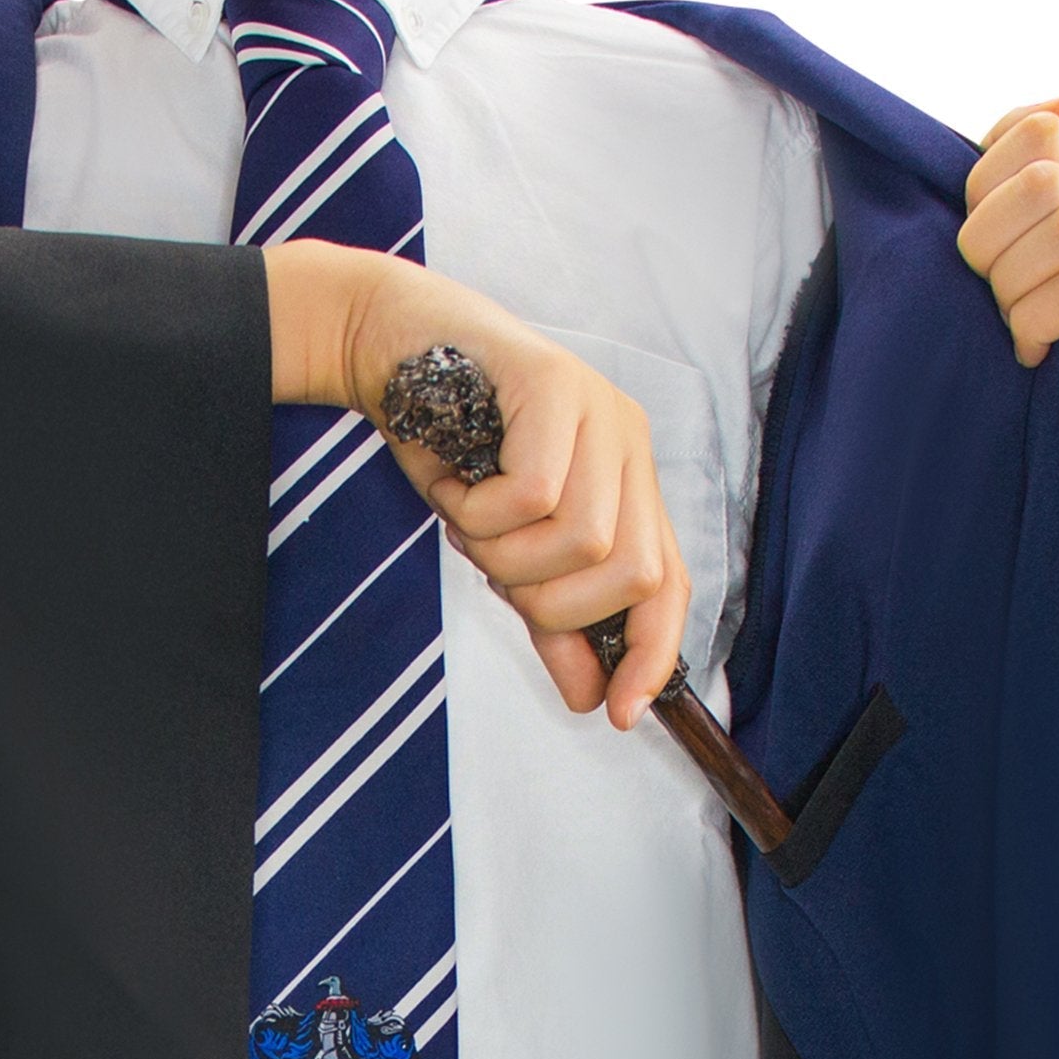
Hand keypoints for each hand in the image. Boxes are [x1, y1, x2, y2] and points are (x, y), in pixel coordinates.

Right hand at [261, 239, 686, 728]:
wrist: (389, 344)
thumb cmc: (447, 444)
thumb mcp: (504, 549)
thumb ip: (549, 620)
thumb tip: (591, 699)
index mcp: (627, 483)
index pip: (670, 585)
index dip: (651, 655)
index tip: (615, 713)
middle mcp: (628, 445)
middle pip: (633, 574)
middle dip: (554, 605)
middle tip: (493, 574)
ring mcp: (599, 411)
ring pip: (583, 540)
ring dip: (507, 557)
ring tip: (466, 522)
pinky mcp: (557, 384)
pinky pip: (534, 496)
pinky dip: (480, 513)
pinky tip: (455, 486)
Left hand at [958, 99, 1058, 427]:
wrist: (992, 452)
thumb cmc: (980, 348)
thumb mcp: (980, 255)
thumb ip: (1007, 175)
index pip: (1043, 132)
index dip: (984, 181)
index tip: (970, 244)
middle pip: (1051, 178)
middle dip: (988, 239)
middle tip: (984, 294)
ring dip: (1012, 285)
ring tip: (1009, 328)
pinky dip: (1035, 321)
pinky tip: (1029, 353)